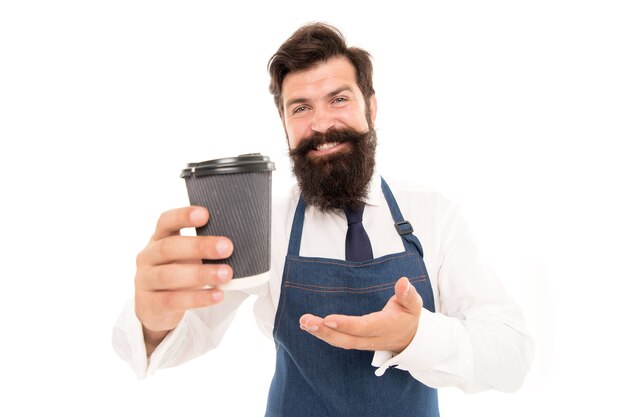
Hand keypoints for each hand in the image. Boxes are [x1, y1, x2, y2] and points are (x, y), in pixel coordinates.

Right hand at [134, 206, 233, 350]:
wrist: (154, 308)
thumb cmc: (178, 272)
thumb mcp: (185, 256)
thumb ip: (203, 246)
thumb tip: (240, 239)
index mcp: (158, 238)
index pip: (166, 221)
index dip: (183, 216)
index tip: (205, 214)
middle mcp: (147, 257)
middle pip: (169, 247)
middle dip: (199, 246)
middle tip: (227, 247)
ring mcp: (145, 281)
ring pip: (169, 276)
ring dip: (201, 274)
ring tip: (226, 273)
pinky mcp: (149, 305)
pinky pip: (173, 301)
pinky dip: (197, 298)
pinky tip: (217, 295)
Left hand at [299, 277, 422, 352]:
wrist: (410, 339)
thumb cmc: (409, 317)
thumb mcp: (413, 304)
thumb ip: (408, 294)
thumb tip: (403, 281)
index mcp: (384, 327)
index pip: (363, 327)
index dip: (346, 325)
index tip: (328, 319)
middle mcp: (371, 338)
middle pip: (346, 339)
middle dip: (325, 332)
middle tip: (307, 321)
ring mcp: (362, 343)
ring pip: (339, 341)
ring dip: (319, 333)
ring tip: (303, 322)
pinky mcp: (355, 342)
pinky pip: (337, 340)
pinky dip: (322, 334)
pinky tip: (308, 325)